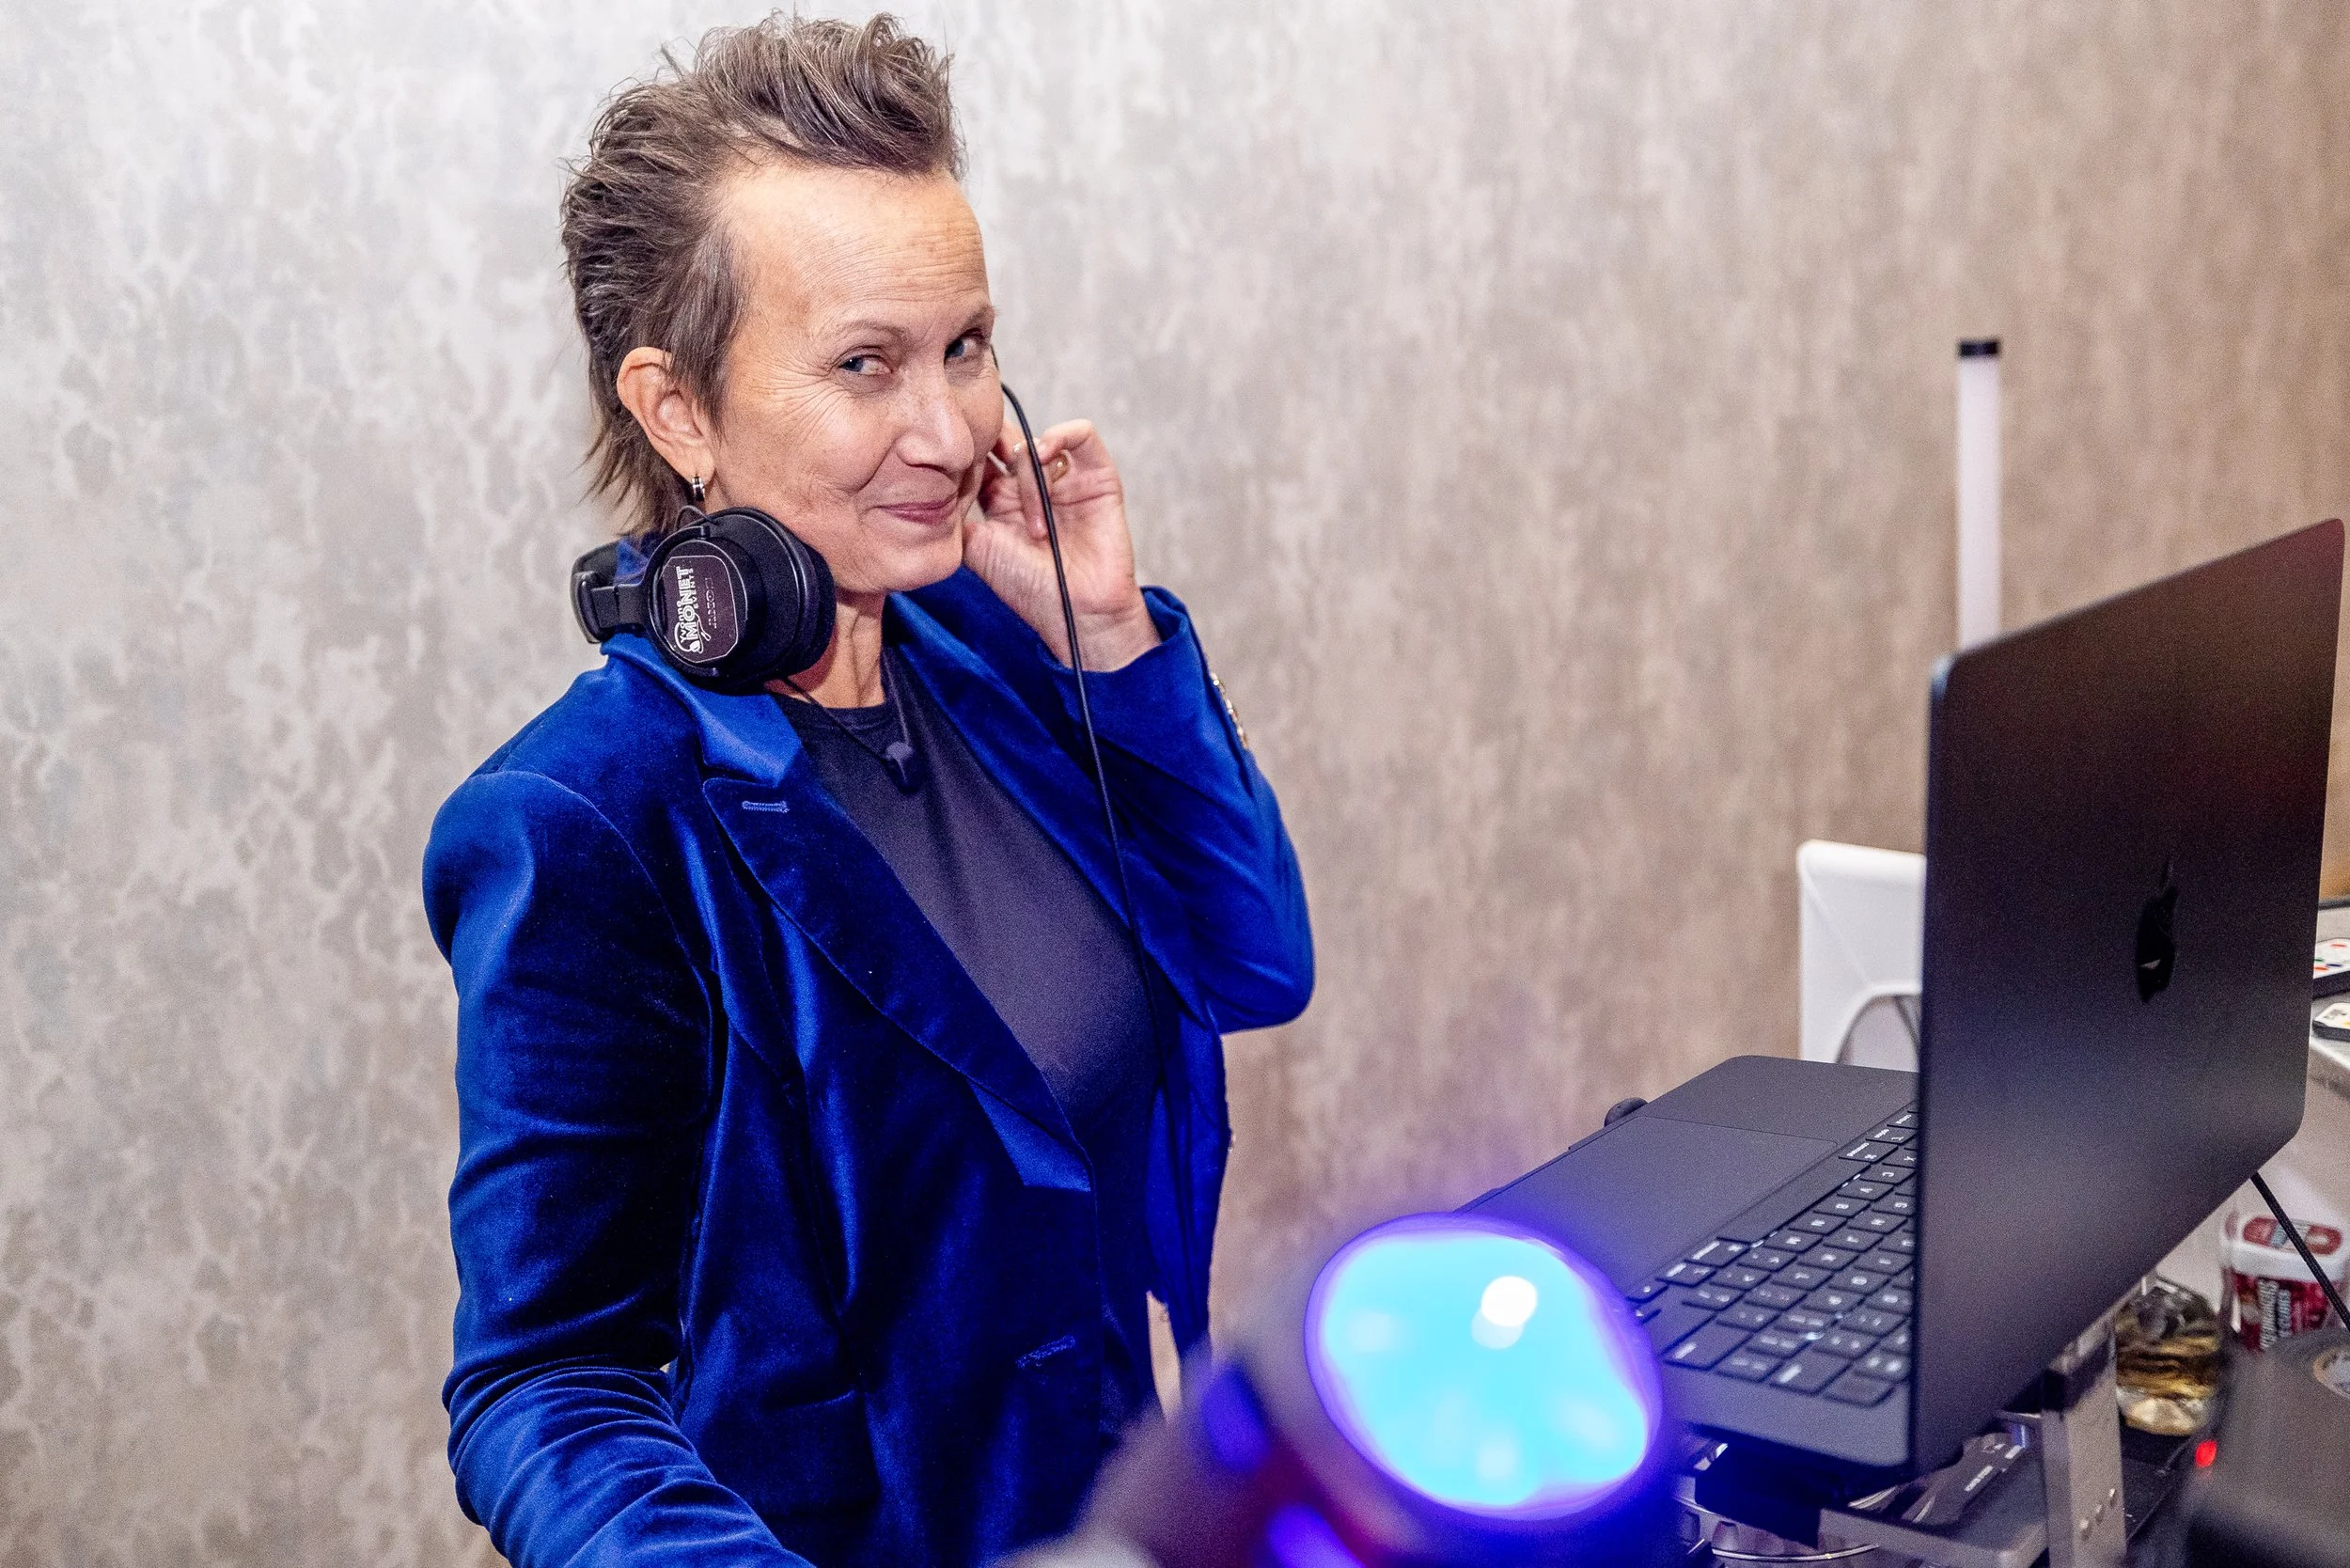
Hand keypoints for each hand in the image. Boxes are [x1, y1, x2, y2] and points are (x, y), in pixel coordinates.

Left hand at [967, 415, 1159, 670]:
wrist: (1075, 610)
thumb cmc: (1028, 586)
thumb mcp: (975, 548)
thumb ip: (954, 513)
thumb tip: (931, 483)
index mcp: (1001, 501)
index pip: (982, 458)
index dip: (970, 452)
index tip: (957, 462)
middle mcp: (1032, 486)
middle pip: (1007, 441)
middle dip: (994, 445)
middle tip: (990, 465)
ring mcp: (1065, 479)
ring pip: (1037, 442)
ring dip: (1027, 467)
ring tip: (1035, 514)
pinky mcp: (1098, 475)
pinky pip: (1082, 434)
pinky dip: (1061, 435)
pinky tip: (1044, 456)